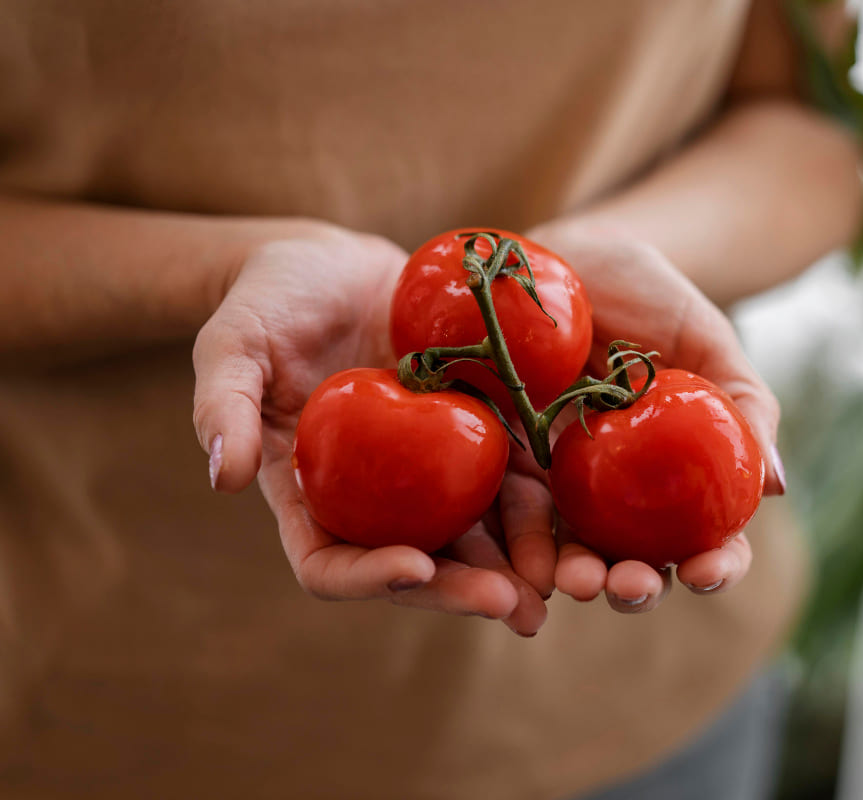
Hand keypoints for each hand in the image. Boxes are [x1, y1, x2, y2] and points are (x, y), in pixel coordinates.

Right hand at [192, 223, 545, 634]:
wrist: (339, 266)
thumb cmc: (272, 303)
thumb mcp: (232, 342)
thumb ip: (223, 403)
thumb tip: (225, 476)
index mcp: (309, 494)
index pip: (329, 563)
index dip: (369, 579)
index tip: (415, 566)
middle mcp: (373, 499)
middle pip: (417, 565)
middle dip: (463, 591)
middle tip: (514, 603)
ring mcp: (427, 474)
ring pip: (475, 536)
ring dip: (518, 565)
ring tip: (561, 583)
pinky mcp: (473, 435)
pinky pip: (512, 479)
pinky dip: (544, 506)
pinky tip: (581, 519)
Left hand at [514, 220, 784, 612]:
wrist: (569, 256)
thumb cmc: (649, 295)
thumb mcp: (706, 340)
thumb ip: (744, 405)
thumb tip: (775, 487)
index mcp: (680, 473)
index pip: (707, 536)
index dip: (716, 564)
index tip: (708, 571)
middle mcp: (622, 489)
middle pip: (635, 558)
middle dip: (636, 585)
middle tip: (631, 586)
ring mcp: (561, 478)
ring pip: (570, 548)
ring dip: (575, 576)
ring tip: (576, 582)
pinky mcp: (506, 460)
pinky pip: (509, 511)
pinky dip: (515, 545)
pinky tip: (520, 564)